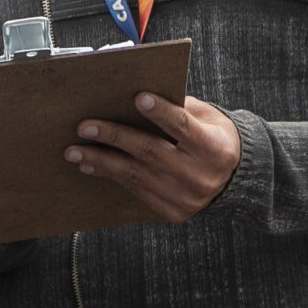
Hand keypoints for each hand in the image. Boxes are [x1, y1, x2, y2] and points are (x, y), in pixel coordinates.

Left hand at [65, 93, 241, 221]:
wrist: (232, 180)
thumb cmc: (214, 139)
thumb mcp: (208, 118)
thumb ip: (180, 107)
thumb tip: (138, 96)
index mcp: (214, 148)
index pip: (184, 127)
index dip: (161, 112)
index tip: (137, 97)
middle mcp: (200, 175)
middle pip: (151, 152)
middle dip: (114, 136)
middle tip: (85, 126)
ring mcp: (185, 198)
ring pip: (136, 175)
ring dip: (101, 160)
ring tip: (74, 150)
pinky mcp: (171, 211)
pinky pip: (135, 191)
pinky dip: (110, 176)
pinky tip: (91, 165)